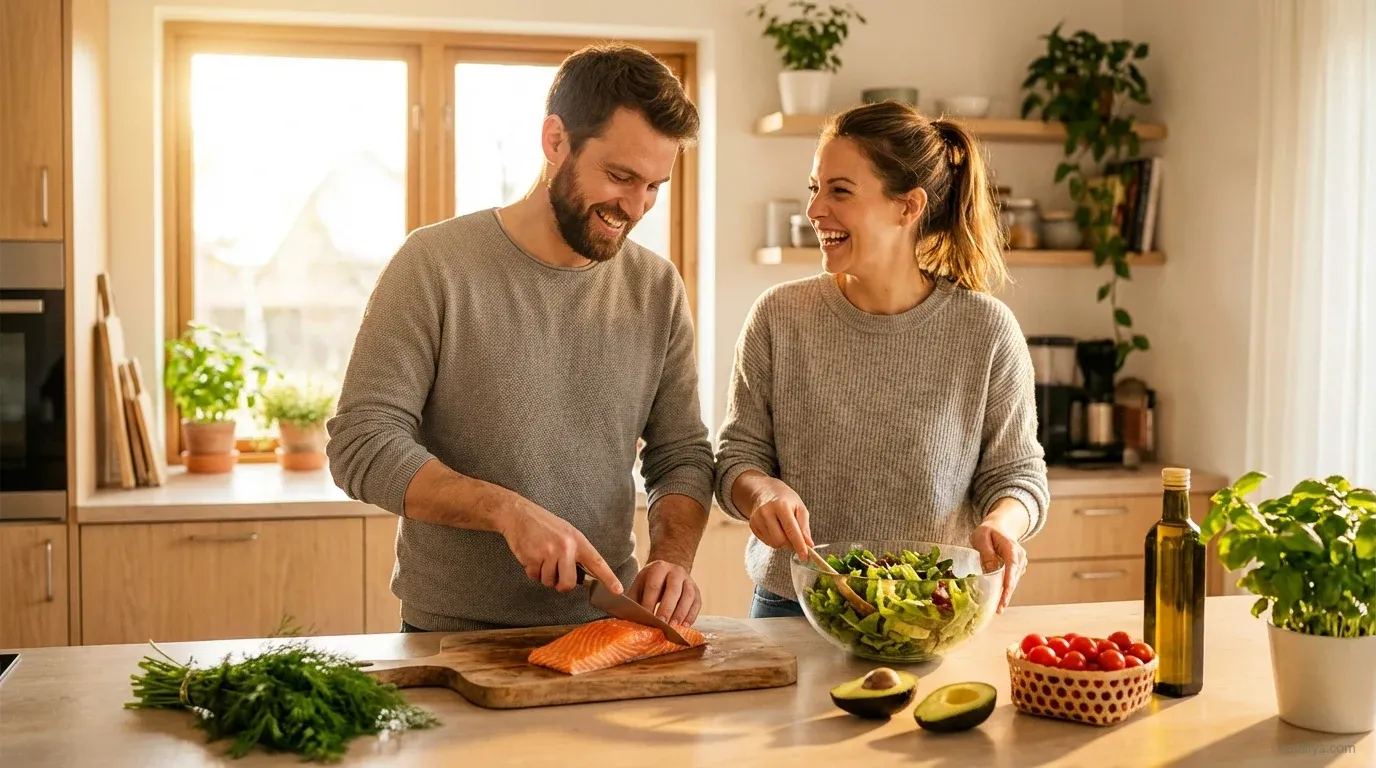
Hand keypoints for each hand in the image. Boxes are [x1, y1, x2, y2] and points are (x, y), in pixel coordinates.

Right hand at [497, 496, 621, 594]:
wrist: (519, 515)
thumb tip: (582, 576)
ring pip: (549, 581)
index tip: (618, 590)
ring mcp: (549, 552)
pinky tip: (531, 556)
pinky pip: (534, 577)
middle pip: (568, 583)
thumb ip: (575, 552)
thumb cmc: (543, 525)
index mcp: (577, 540)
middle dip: (561, 585)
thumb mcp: (566, 533)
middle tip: (555, 574)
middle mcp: (565, 547)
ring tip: (540, 557)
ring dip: (543, 575)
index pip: (597, 562)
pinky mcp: (533, 557)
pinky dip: (532, 571)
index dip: (608, 578)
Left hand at [629, 560, 701, 625]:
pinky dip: (692, 615)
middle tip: (662, 624)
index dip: (650, 602)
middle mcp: (676, 571)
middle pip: (673, 589)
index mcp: (659, 567)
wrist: (668, 571)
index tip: (646, 618)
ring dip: (681, 613)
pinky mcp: (697, 590)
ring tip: (674, 627)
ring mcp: (688, 580)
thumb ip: (633, 599)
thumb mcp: (640, 584)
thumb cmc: (651, 582)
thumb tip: (623, 617)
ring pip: (688, 596)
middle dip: (667, 608)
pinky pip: (697, 603)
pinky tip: (684, 627)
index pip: (654, 585)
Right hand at [747, 478, 813, 559]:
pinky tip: (776, 530)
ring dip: (783, 543)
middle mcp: (766, 512)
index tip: (805, 557)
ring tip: (786, 532)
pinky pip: (766, 542)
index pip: (791, 530)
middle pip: (780, 540)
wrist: (765, 491)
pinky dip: (774, 541)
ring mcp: (757, 519)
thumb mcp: (800, 508)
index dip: (799, 545)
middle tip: (797, 541)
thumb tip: (809, 545)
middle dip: (791, 545)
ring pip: (773, 543)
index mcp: (781, 505)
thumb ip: (804, 527)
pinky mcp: (752, 525)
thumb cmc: (786, 500)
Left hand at [970, 520, 1027, 613]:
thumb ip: (986, 553)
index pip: (1012, 567)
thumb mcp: (981, 538)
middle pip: (1014, 578)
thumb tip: (991, 572)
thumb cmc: (988, 531)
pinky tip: (997, 601)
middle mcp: (1020, 557)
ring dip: (1005, 595)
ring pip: (1013, 582)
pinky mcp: (1016, 570)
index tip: (1005, 595)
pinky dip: (1005, 590)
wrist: (999, 527)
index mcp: (1011, 548)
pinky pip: (1011, 582)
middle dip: (1006, 595)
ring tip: (997, 609)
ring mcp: (1020, 564)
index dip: (1008, 582)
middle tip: (999, 610)